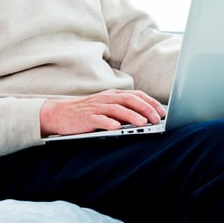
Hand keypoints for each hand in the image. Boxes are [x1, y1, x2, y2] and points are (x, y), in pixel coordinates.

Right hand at [40, 89, 165, 136]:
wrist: (61, 114)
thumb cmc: (87, 112)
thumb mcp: (107, 107)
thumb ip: (123, 110)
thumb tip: (146, 117)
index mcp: (113, 95)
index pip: (136, 95)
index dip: (150, 102)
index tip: (162, 112)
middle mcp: (107, 98)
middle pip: (129, 100)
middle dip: (145, 108)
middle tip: (157, 119)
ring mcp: (96, 107)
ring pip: (117, 109)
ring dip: (131, 116)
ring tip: (143, 123)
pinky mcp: (86, 118)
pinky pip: (99, 119)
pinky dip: (109, 123)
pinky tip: (117, 128)